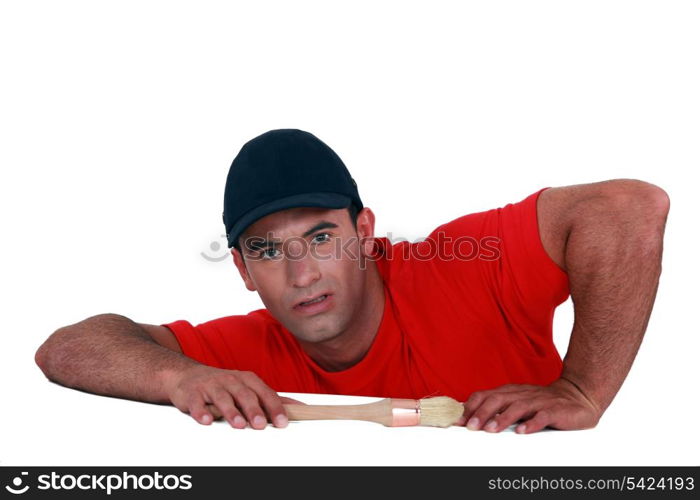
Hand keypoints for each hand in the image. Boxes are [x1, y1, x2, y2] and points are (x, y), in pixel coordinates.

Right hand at [162, 364, 296, 429]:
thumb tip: (299, 407)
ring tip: (239, 425)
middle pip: (245, 395)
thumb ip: (271, 398)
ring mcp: (212, 386)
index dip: (274, 407)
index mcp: (247, 380)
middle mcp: (231, 380)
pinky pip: (197, 403)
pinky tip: (207, 420)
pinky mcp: (193, 394)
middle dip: (254, 410)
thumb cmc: (225, 384)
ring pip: (223, 398)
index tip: (282, 422)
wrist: (189, 375)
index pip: (264, 393)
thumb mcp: (249, 387)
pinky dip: (201, 411)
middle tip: (261, 424)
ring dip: (231, 412)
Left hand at [457, 378, 602, 433]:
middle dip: (482, 412)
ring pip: (518, 407)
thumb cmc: (542, 402)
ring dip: (503, 418)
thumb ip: (497, 408)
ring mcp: (538, 401)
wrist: (577, 396)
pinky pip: (542, 416)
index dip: (471, 407)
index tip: (459, 420)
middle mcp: (522, 394)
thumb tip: (470, 418)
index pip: (485, 395)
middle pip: (498, 399)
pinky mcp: (555, 410)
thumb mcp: (517, 402)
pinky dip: (531, 423)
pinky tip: (522, 431)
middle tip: (471, 426)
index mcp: (510, 392)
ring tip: (491, 429)